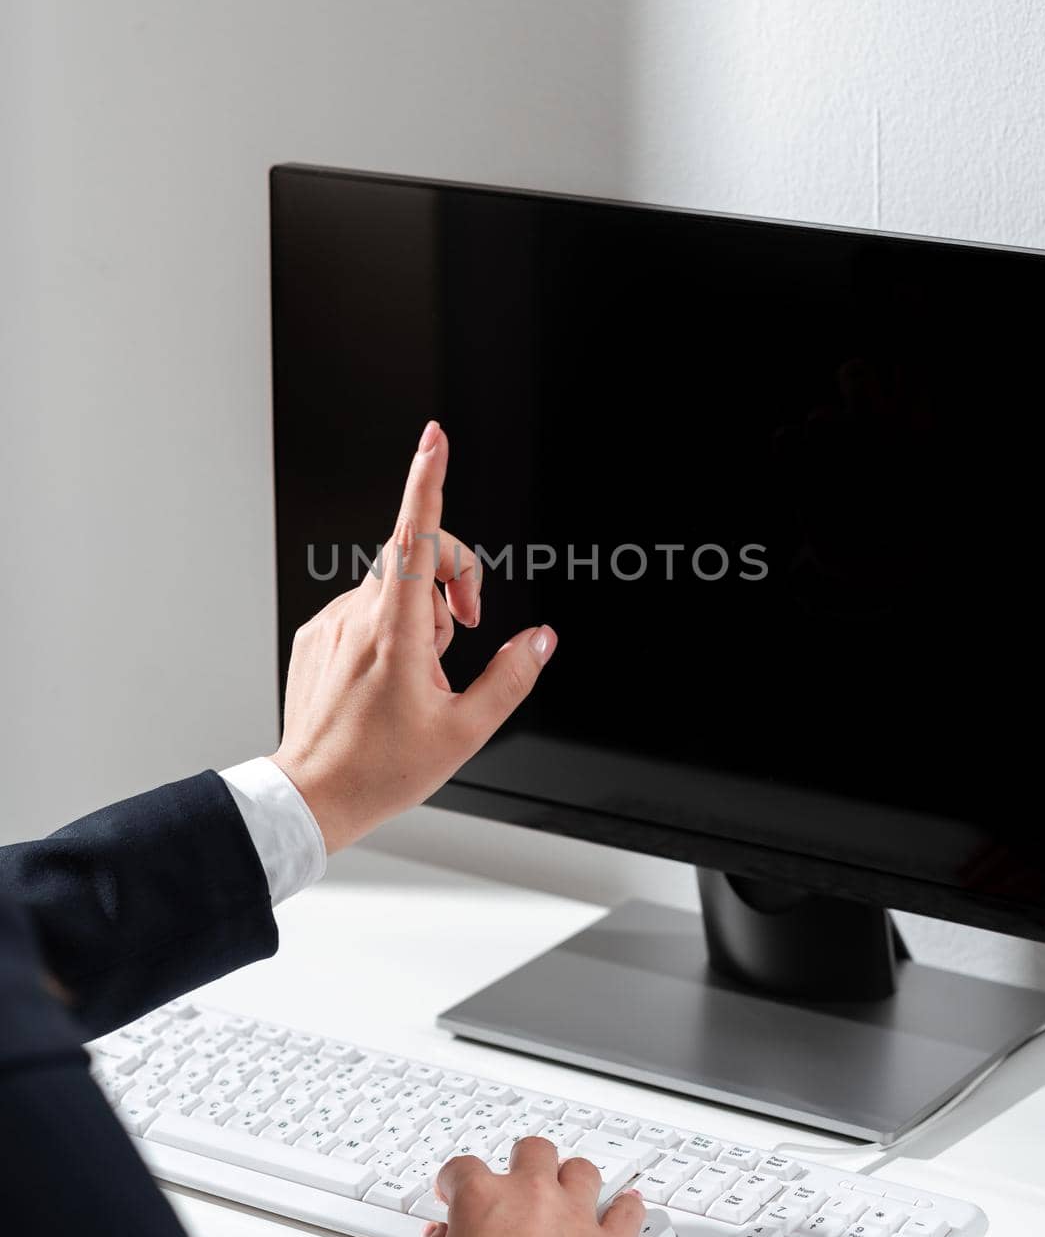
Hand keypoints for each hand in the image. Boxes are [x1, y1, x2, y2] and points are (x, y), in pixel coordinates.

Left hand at [269, 420, 556, 852]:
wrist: (312, 796)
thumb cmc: (381, 769)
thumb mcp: (465, 731)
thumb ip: (511, 677)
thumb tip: (540, 639)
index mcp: (395, 631)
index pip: (416, 535)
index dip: (429, 480)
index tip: (434, 441)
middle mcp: (358, 615)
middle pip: (415, 554)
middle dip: (452, 578)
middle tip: (466, 628)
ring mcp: (331, 623)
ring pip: (392, 586)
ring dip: (421, 613)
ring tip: (421, 674)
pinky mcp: (316, 636)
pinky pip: (364, 609)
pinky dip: (389, 627)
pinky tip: (390, 678)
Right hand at [411, 1137, 642, 1236]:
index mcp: (482, 1200)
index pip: (463, 1169)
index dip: (455, 1181)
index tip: (454, 1191)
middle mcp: (532, 1196)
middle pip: (533, 1152)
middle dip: (523, 1163)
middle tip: (518, 1182)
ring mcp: (576, 1217)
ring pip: (582, 1171)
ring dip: (574, 1179)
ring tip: (570, 1192)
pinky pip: (629, 1212)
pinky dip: (628, 1207)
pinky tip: (627, 1205)